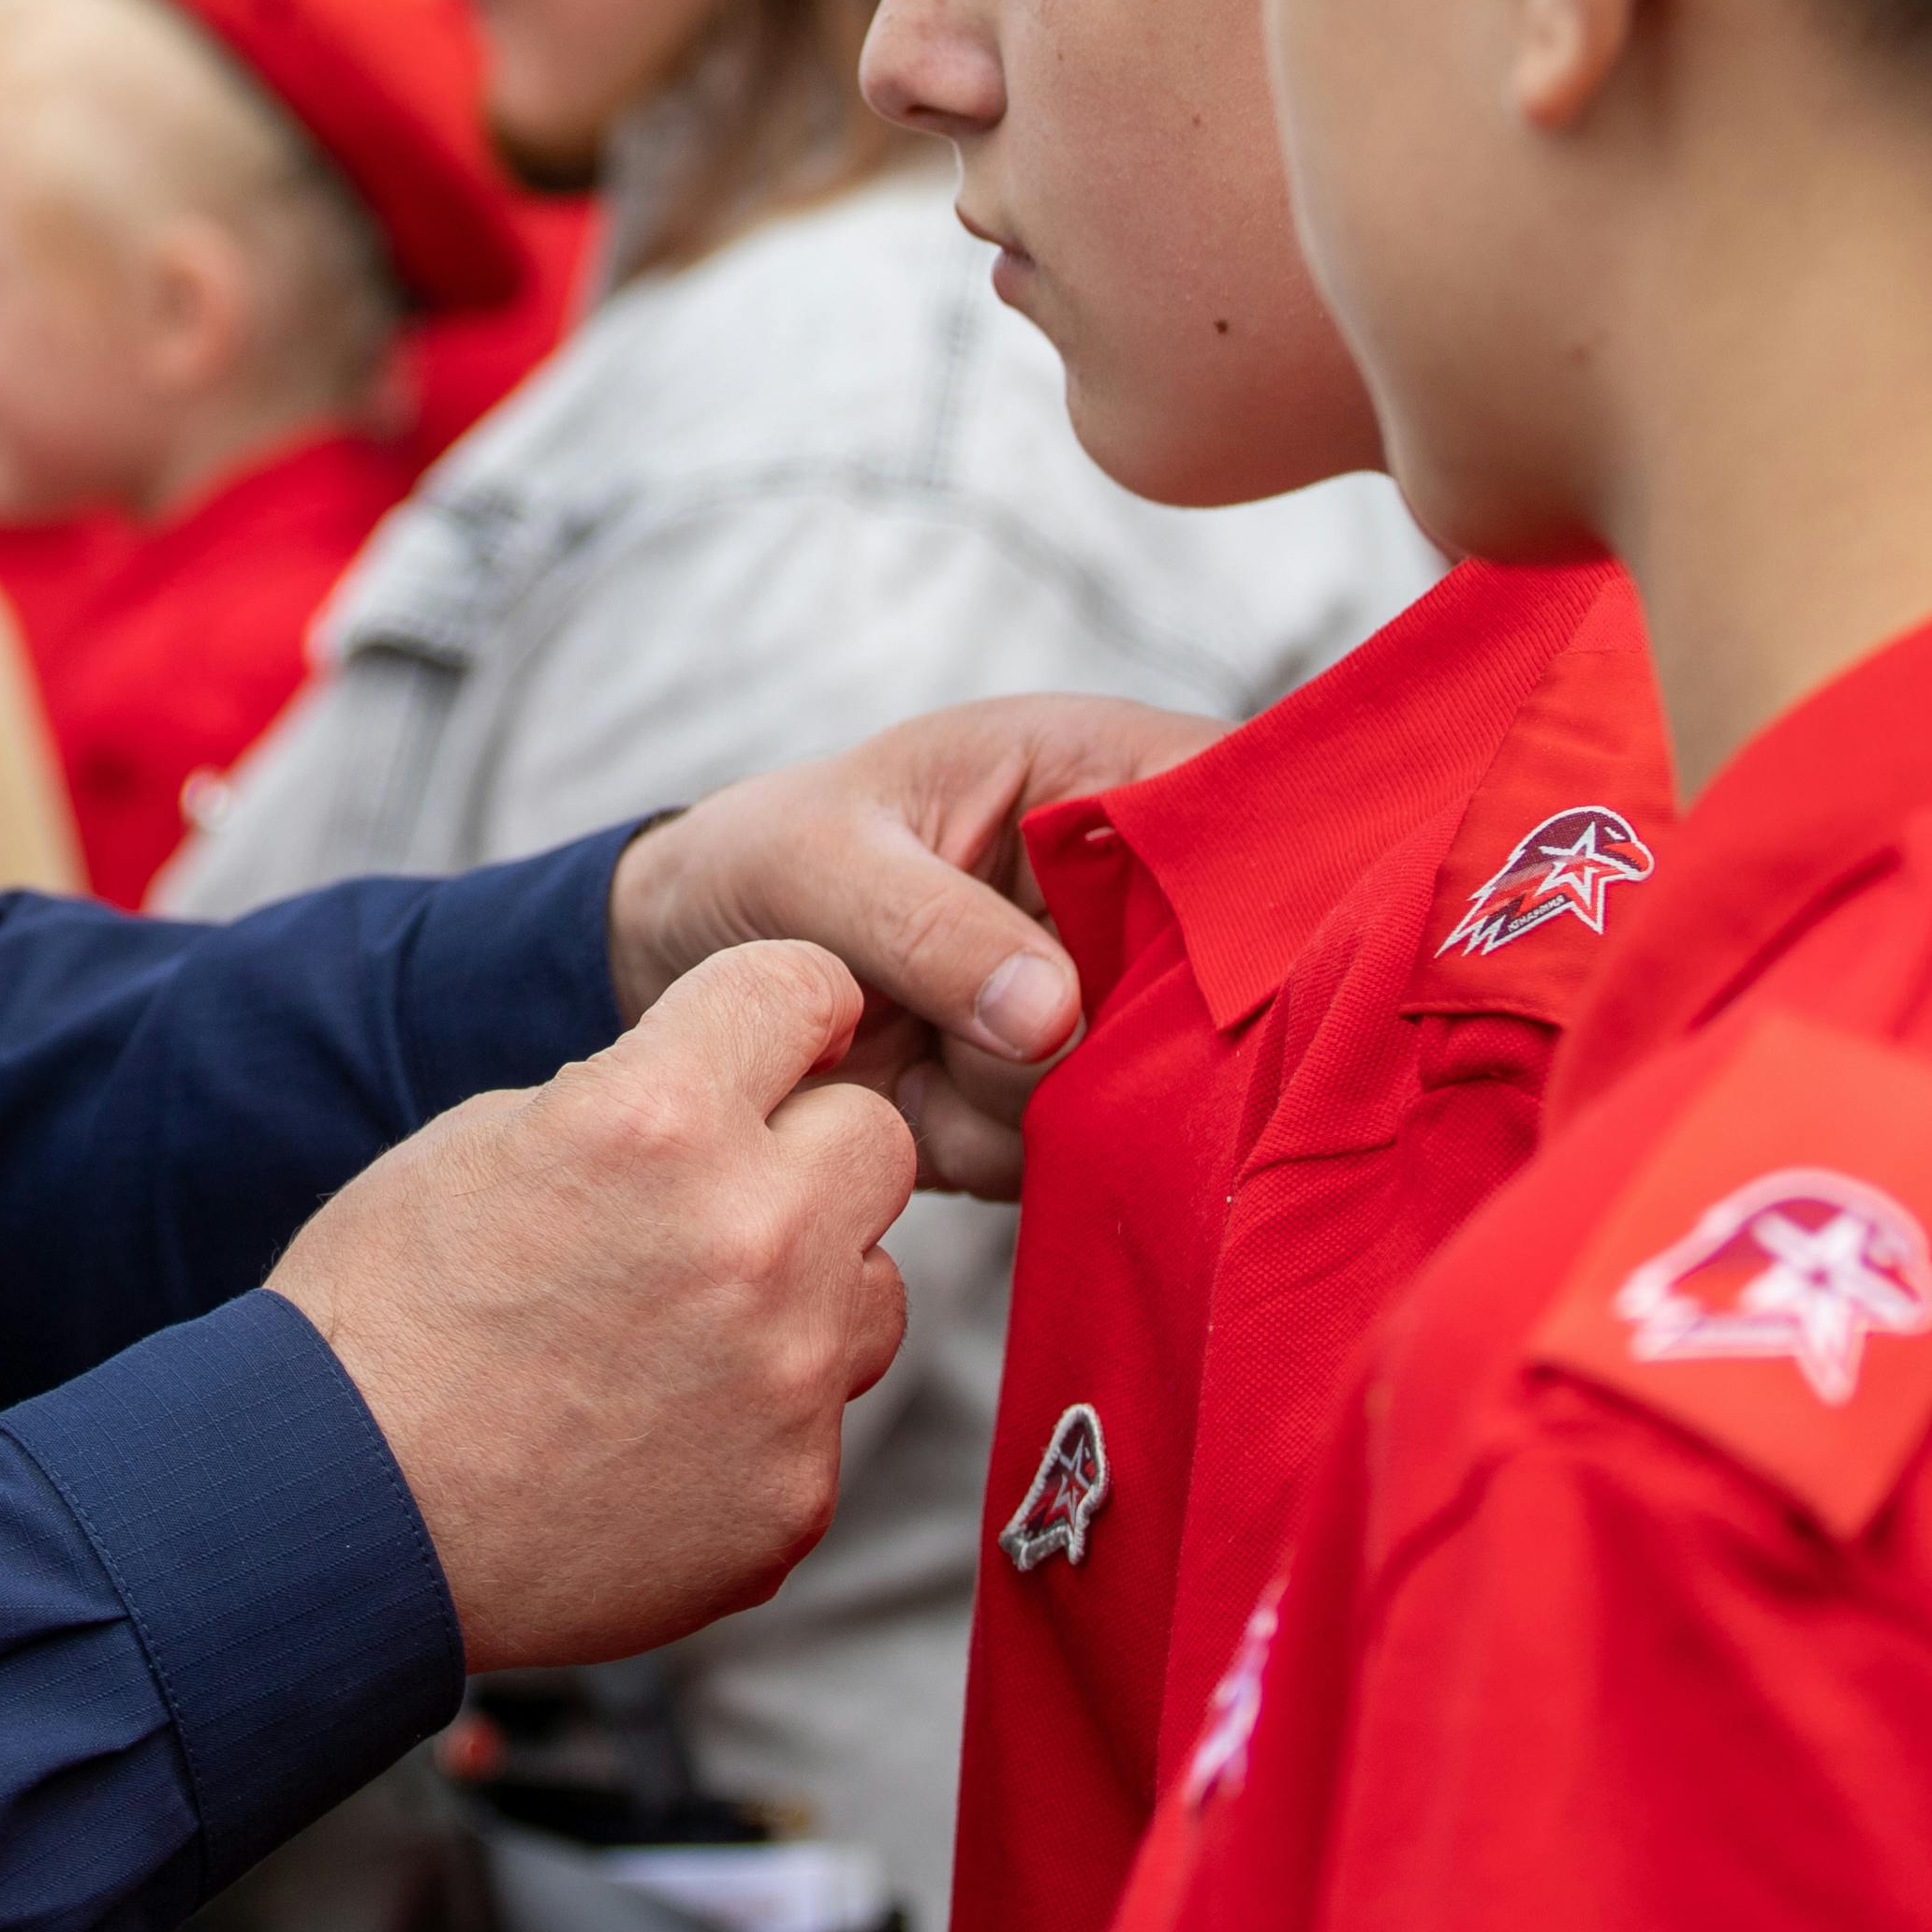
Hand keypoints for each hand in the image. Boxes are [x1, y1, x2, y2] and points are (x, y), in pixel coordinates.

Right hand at [271, 941, 919, 1669]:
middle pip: (876, 1140)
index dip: (786, 1005)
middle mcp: (750, 1235)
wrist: (340, 1519)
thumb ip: (629, 1101)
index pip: (802, 986)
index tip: (782, 1033)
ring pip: (874, 1288)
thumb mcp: (480, 1140)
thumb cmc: (382, 1322)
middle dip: (809, 1151)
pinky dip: (759, 1418)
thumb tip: (722, 1097)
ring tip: (681, 1332)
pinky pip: (821, 1420)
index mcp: (659, 1117)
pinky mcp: (793, 1496)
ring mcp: (785, 1378)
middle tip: (723, 1195)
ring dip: (804, 1292)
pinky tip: (656, 1433)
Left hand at [607, 692, 1224, 1194]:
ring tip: (916, 1040)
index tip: (1137, 956)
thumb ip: (931, 926)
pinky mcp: (1070, 1097)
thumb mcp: (819, 861)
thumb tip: (1054, 1017)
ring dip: (1016, 1095)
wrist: (684, 963)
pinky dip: (982, 1143)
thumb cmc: (761, 861)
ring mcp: (1110, 1004)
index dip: (1247, 890)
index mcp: (1102, 777)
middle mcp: (1133, 894)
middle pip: (1216, 984)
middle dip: (1096, 1031)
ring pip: (1145, 1087)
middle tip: (972, 1021)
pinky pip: (1076, 1154)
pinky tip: (913, 1095)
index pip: (1245, 813)